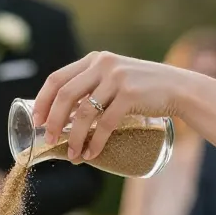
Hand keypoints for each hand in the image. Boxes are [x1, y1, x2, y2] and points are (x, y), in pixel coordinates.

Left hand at [32, 51, 205, 161]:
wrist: (179, 88)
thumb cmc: (142, 89)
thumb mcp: (114, 78)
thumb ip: (91, 88)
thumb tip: (62, 116)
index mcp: (94, 60)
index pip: (57, 79)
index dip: (42, 101)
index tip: (36, 120)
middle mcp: (103, 64)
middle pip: (65, 95)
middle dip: (54, 121)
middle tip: (49, 139)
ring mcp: (117, 78)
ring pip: (84, 113)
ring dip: (74, 137)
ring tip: (72, 154)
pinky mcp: (130, 94)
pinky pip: (105, 123)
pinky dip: (95, 142)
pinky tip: (91, 153)